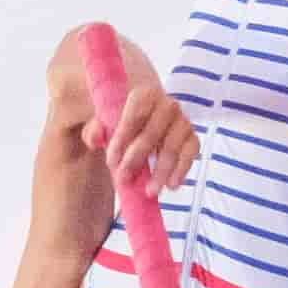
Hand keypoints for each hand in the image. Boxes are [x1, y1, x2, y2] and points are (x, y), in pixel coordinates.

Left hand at [102, 80, 197, 195]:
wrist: (150, 119)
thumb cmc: (127, 124)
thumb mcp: (107, 123)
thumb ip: (95, 130)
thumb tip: (94, 138)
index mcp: (144, 95)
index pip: (133, 117)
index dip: (122, 140)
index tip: (112, 162)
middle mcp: (167, 105)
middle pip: (151, 135)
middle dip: (136, 160)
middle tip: (124, 180)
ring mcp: (183, 121)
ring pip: (172, 148)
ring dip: (160, 172)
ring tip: (149, 191)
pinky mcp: (193, 137)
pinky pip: (190, 154)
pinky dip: (181, 170)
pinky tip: (171, 185)